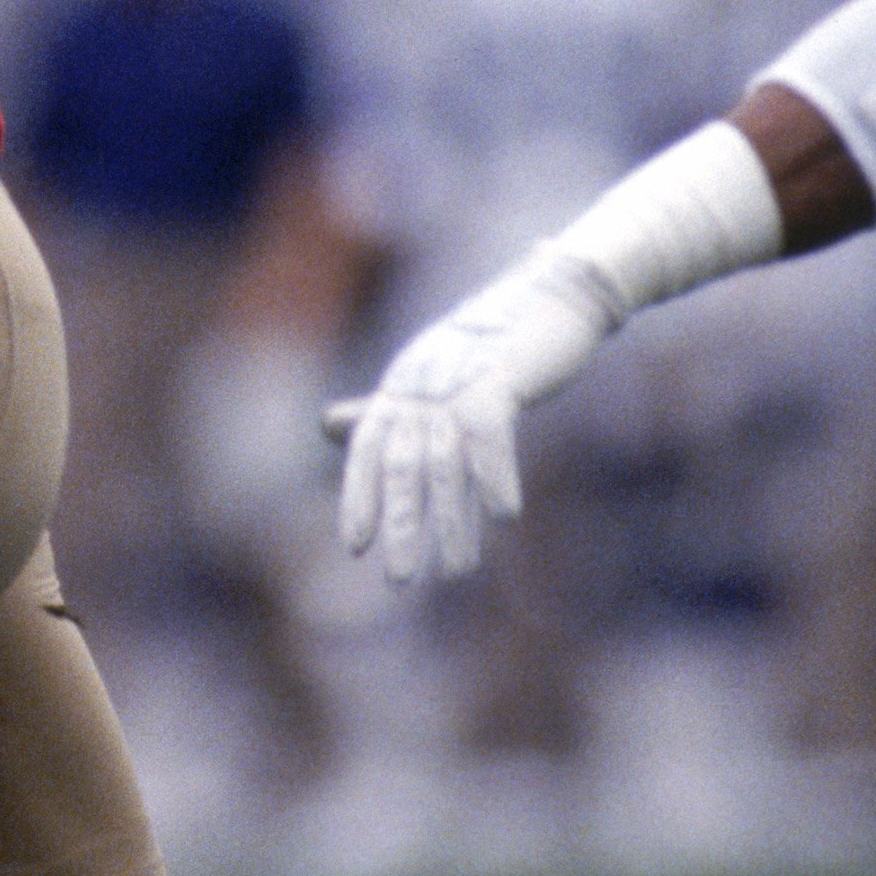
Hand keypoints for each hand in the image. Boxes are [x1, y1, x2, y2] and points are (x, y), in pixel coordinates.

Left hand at [323, 246, 618, 582]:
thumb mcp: (429, 377)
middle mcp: (419, 384)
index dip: (359, 495)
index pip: (367, 448)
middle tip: (399, 578)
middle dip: (400, 521)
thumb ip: (384, 408)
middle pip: (402, 463)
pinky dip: (495, 475)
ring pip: (447, 462)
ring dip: (453, 520)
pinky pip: (489, 434)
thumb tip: (328, 426)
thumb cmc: (487, 346)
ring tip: (455, 572)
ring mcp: (456, 380)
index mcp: (400, 387)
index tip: (354, 546)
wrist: (548, 296)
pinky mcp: (499, 377)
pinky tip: (505, 517)